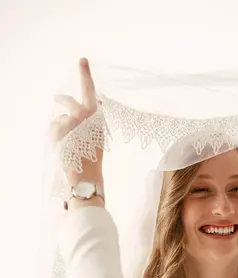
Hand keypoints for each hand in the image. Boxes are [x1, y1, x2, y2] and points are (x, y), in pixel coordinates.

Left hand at [51, 58, 102, 187]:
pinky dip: (56, 136)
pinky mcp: (56, 128)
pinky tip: (63, 146)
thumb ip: (96, 118)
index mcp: (95, 114)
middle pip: (67, 101)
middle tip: (58, 99)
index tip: (82, 60)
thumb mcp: (99, 134)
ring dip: (62, 127)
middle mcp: (81, 114)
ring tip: (69, 143)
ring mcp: (67, 120)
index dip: (85, 74)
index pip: (90, 90)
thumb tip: (99, 102)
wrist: (85, 173)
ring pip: (60, 118)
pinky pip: (54, 127)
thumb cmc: (94, 156)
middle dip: (62, 100)